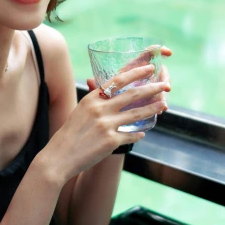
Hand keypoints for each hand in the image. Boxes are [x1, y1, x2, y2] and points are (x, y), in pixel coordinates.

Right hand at [44, 62, 170, 184]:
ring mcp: (106, 125)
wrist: (60, 156)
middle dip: (151, 89)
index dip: (135, 73)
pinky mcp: (111, 141)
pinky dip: (138, 135)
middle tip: (164, 85)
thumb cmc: (70, 133)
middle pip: (132, 95)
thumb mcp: (81, 110)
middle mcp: (100, 109)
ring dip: (152, 109)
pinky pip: (130, 136)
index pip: (118, 80)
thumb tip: (108, 91)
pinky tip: (143, 133)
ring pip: (136, 114)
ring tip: (163, 105)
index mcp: (92, 98)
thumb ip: (96, 100)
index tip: (149, 68)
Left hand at [87, 44, 171, 112]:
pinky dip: (162, 102)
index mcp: (129, 69)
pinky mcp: (149, 100)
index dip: (158, 50)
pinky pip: (159, 98)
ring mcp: (147, 87)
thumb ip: (96, 88)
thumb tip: (88, 81)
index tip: (169, 53)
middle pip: (158, 70)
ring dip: (163, 92)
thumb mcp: (99, 95)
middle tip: (166, 87)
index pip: (146, 54)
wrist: (103, 115)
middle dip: (164, 77)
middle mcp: (140, 76)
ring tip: (162, 104)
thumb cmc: (100, 101)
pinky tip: (162, 109)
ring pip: (160, 84)